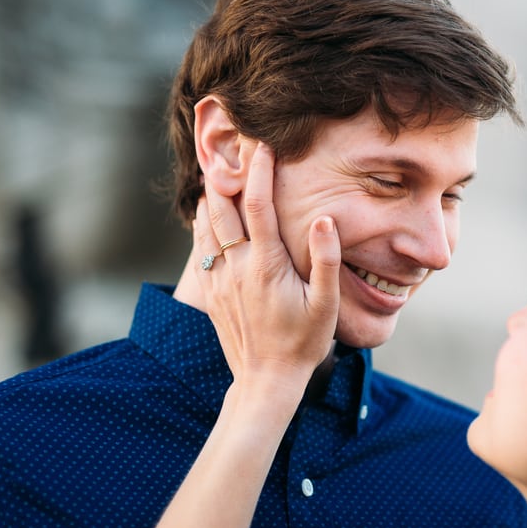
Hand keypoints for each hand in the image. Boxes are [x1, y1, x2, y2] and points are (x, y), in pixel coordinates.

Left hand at [193, 142, 340, 399]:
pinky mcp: (211, 293)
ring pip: (205, 226)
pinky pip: (200, 249)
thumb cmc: (303, 342)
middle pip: (221, 208)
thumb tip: (324, 219)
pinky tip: (207, 215)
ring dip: (211, 198)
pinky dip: (202, 225)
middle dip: (226, 176)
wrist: (266, 380)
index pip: (257, 205)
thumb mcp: (325, 305)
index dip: (258, 172)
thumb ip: (325, 260)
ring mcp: (220, 280)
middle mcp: (237, 267)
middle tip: (231, 150)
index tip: (262, 147)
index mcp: (266, 265)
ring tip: (217, 174)